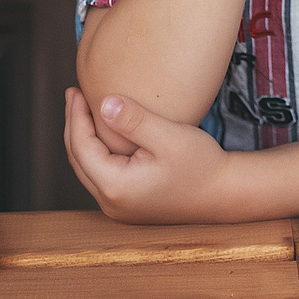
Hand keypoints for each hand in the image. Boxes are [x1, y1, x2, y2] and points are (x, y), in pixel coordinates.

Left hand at [63, 88, 242, 222]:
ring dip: (83, 139)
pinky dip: (96, 153)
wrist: (225, 194)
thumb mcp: (169, 137)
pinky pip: (101, 176)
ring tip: (84, 111)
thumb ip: (135, 120)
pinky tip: (103, 134)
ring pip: (88, 169)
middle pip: (79, 159)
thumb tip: (104, 103)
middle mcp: (112, 203)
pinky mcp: (129, 205)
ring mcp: (119, 208)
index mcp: (116, 187)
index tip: (75, 90)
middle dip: (74, 125)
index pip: (81, 147)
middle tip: (74, 95)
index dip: (75, 116)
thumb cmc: (202, 165)